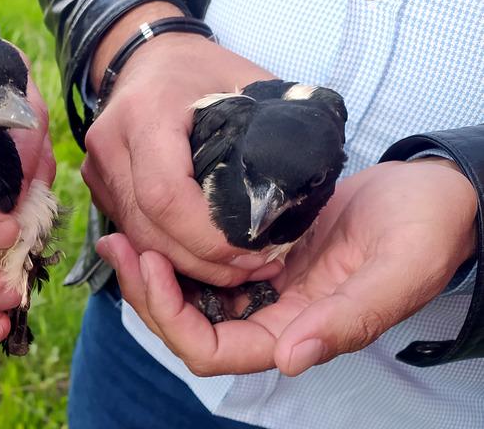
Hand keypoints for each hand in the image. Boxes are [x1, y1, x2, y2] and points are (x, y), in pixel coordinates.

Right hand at [84, 2, 275, 285]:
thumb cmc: (201, 68)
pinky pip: (134, 231)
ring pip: (138, 238)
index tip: (250, 249)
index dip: (205, 236)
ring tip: (238, 270)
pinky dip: (169, 251)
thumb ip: (277, 125)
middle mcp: (111, 144)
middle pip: (148, 227)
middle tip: (254, 270)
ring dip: (186, 264)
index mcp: (146, 114)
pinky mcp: (98, 186)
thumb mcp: (247, 83)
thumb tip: (313, 181)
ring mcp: (98, 169)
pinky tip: (207, 258)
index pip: (165, 195)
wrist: (147, 56)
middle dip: (201, 261)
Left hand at [101, 158, 477, 375]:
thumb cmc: (425, 230)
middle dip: (147, 292)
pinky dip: (175, 247)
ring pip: (190, 294)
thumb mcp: (397, 271)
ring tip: (122, 233)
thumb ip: (348, 320)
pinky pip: (203, 262)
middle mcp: (273, 315)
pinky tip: (155, 220)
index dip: (172, 318)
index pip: (214, 350)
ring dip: (153, 269)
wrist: (433, 194)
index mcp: (298, 330)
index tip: (152, 265)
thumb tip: (290, 360)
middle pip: (188, 325)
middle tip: (120, 244)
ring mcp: (263, 285)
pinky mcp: (259, 253)